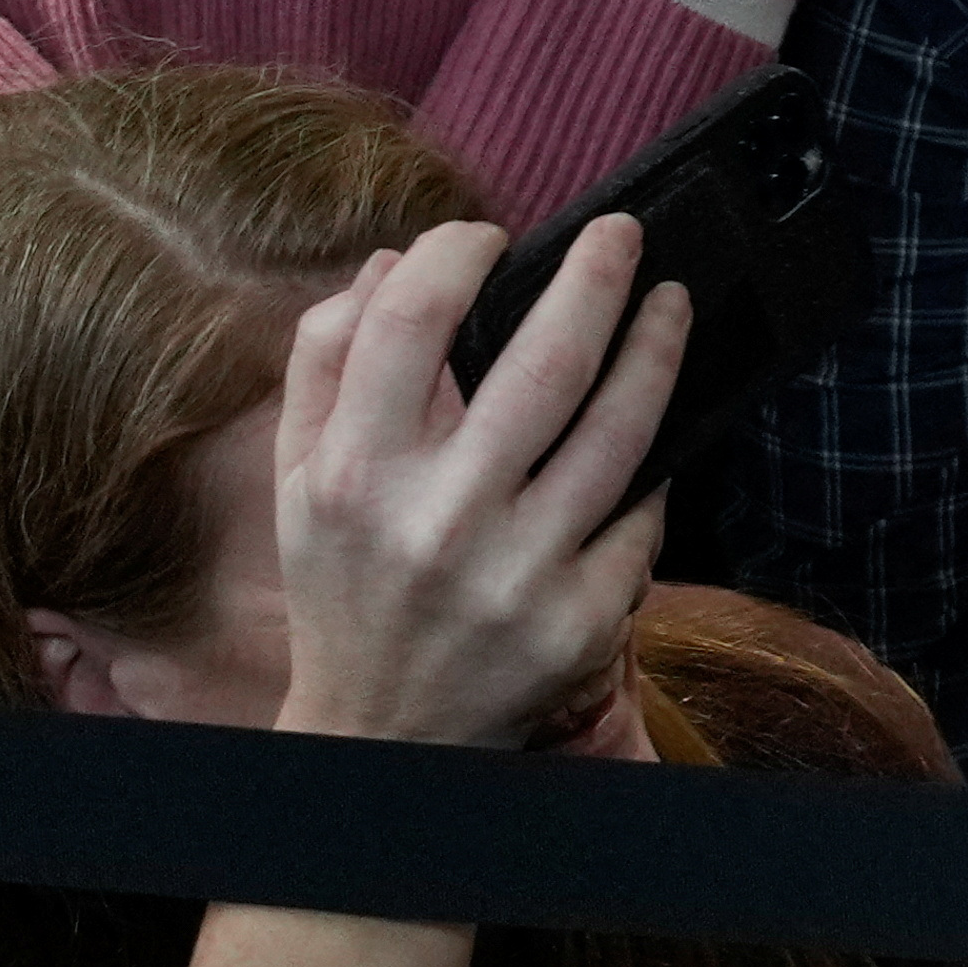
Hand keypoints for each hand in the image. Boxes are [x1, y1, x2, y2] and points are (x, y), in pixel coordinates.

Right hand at [265, 216, 681, 752]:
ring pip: (618, 432)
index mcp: (353, 474)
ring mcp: (518, 573)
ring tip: (670, 301)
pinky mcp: (580, 619)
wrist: (381, 732)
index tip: (491, 236)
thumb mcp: (297, 478)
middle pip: (543, 364)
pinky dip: (655, 463)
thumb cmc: (344, 584)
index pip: (410, 321)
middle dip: (596, 279)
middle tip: (623, 234)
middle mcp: (437, 520)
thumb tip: (392, 262)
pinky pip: (641, 514)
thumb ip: (324, 362)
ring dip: (657, 351)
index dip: (457, 253)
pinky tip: (657, 427)